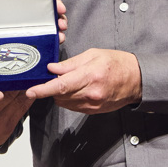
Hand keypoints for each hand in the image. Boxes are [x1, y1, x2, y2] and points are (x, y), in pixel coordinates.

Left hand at [0, 0, 68, 45]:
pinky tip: (56, 43)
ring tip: (60, 34)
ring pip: (49, 28)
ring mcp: (28, 32)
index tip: (57, 5)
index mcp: (12, 8)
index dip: (49, 1)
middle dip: (58, 16)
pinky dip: (53, 42)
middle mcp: (23, 18)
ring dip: (58, 30)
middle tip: (61, 21)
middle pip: (47, 14)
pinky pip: (44, 43)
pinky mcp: (28, 47)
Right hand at [0, 45, 32, 148]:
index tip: (7, 61)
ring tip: (29, 72)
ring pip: (15, 98)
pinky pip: (21, 108)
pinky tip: (31, 87)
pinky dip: (28, 96)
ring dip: (24, 85)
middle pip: (5, 90)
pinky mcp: (7, 127)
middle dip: (14, 76)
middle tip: (23, 63)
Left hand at [25, 48, 140, 113]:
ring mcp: (93, 105)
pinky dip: (68, 98)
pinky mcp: (94, 111)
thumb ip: (70, 63)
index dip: (43, 89)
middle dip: (51, 87)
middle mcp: (91, 94)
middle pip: (60, 95)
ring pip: (64, 102)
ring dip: (59, 93)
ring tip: (68, 81)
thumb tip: (53, 69)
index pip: (60, 86)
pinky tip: (75, 88)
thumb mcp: (93, 55)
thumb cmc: (117, 64)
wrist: (137, 80)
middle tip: (53, 76)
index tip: (31, 91)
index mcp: (90, 76)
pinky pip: (73, 106)